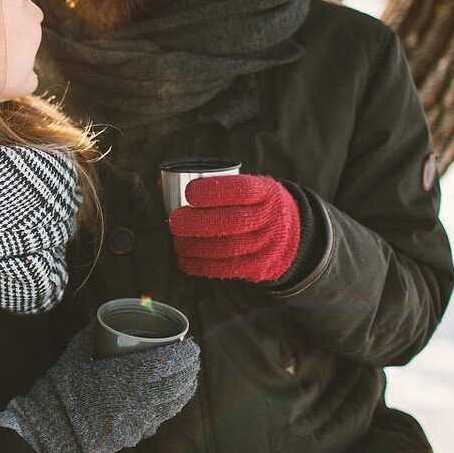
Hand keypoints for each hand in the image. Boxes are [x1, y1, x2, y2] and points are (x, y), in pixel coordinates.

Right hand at [0, 323, 199, 452]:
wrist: (52, 428)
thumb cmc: (62, 387)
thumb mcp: (75, 354)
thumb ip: (91, 333)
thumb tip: (100, 317)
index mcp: (123, 377)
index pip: (165, 364)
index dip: (184, 355)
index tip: (191, 345)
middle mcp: (136, 400)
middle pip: (175, 385)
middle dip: (189, 370)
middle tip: (193, 359)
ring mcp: (136, 422)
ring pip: (172, 405)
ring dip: (185, 390)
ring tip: (189, 378)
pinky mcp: (132, 436)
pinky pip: (158, 420)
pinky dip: (168, 408)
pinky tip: (169, 402)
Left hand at [167, 174, 300, 282]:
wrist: (292, 235)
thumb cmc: (255, 205)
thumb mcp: (248, 187)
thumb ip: (211, 185)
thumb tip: (161, 183)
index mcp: (266, 193)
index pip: (241, 190)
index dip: (213, 192)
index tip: (189, 192)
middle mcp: (269, 219)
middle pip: (232, 222)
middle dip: (197, 222)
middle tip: (174, 221)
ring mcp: (266, 245)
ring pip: (227, 248)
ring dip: (195, 246)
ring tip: (177, 240)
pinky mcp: (259, 267)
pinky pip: (227, 268)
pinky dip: (201, 265)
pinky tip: (185, 258)